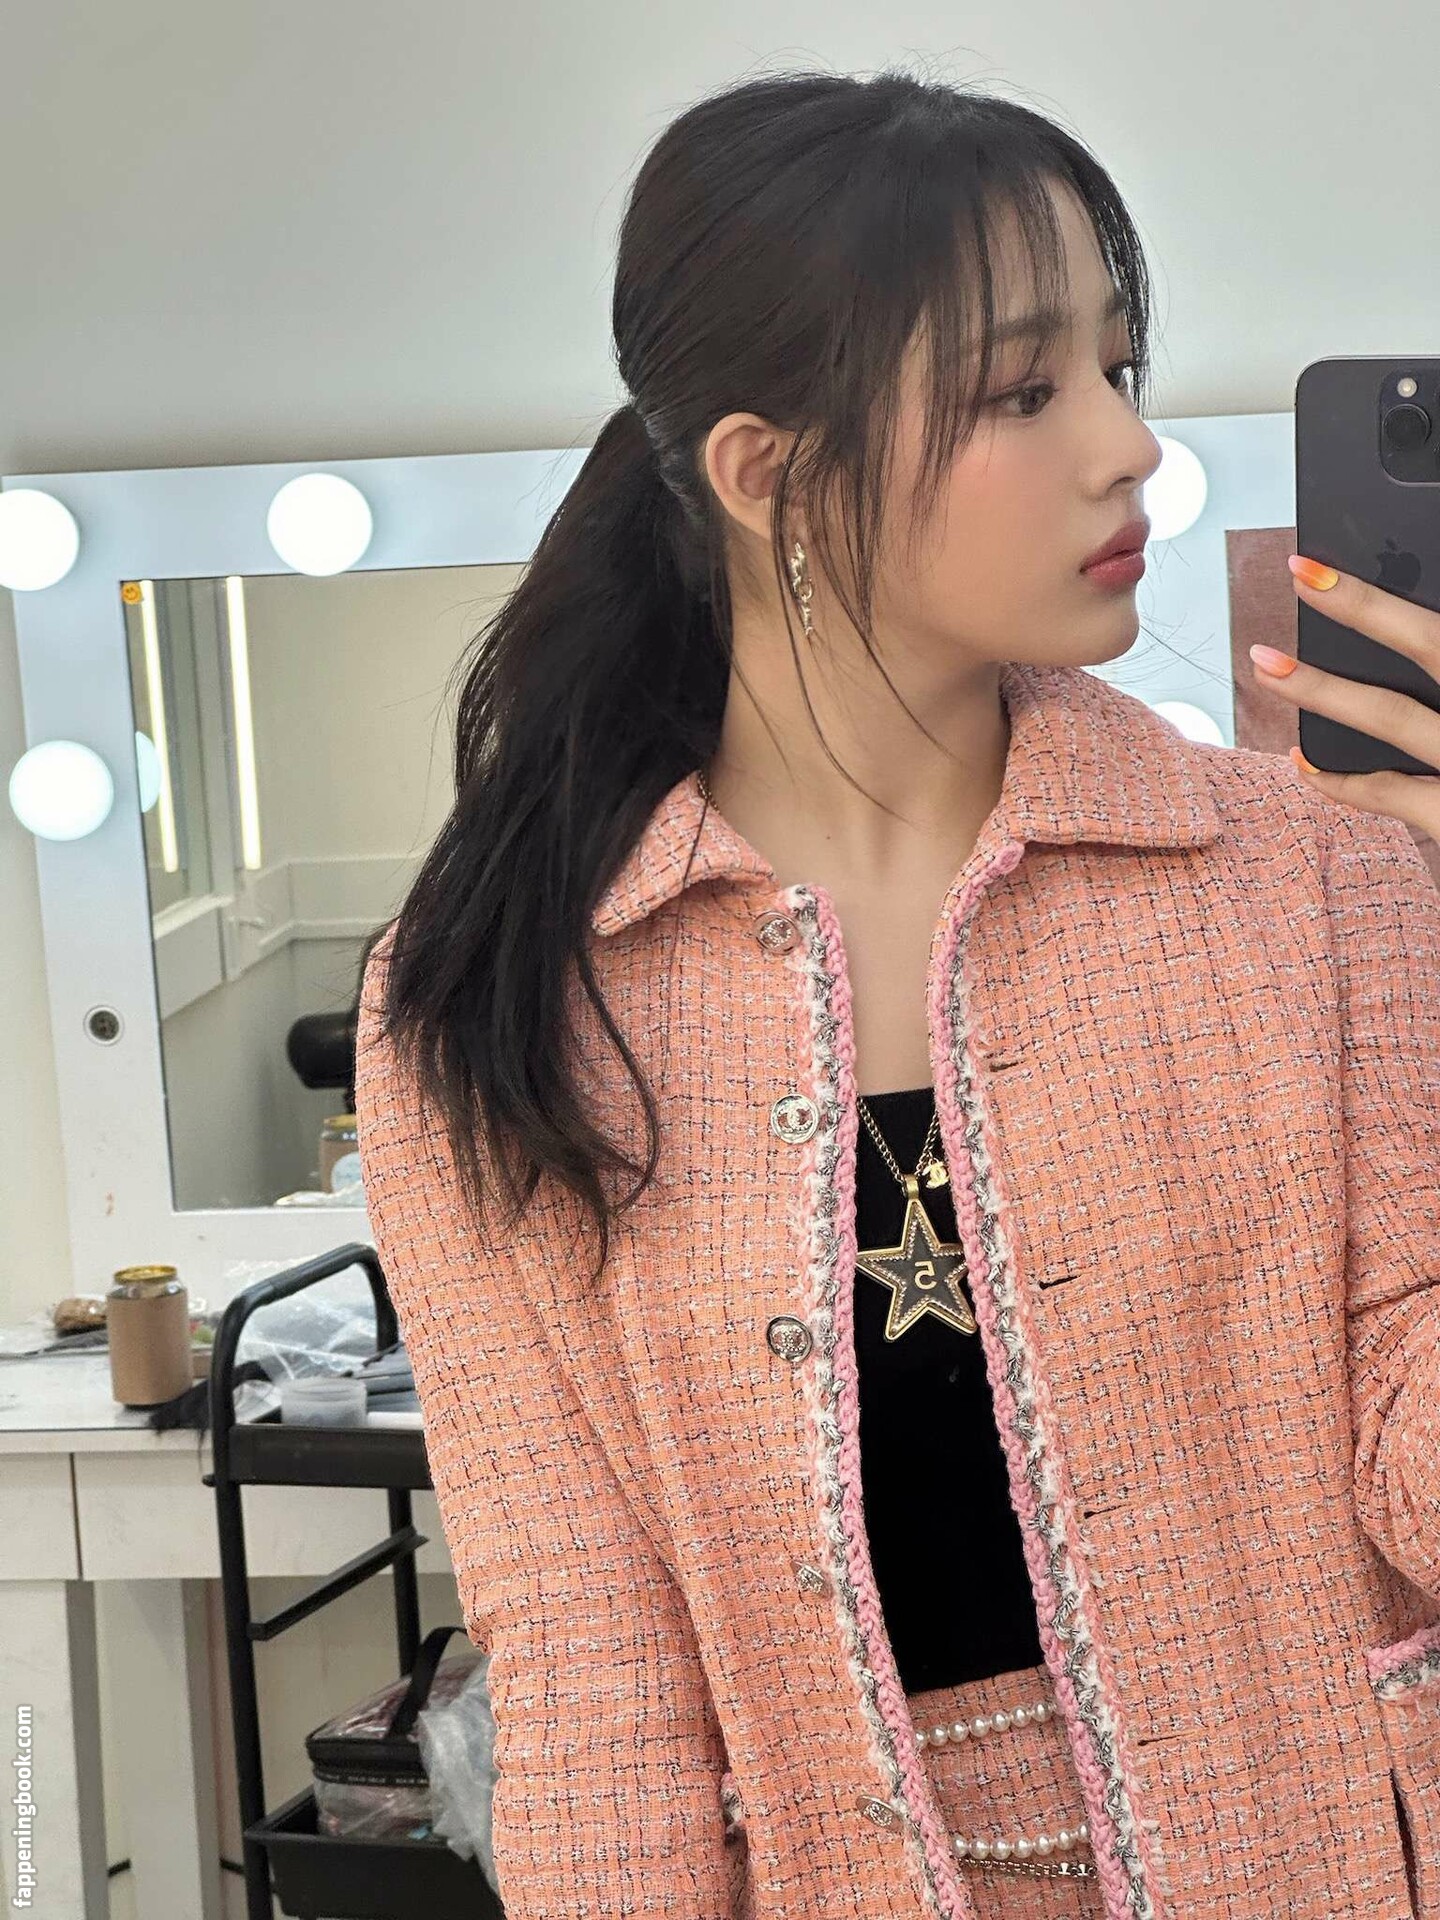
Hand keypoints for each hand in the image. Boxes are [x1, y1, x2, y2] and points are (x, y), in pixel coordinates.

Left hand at [1248, 554, 1439, 840]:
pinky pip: (1392, 794)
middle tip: (1299, 572)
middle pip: (1432, 644)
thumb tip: (1419, 640)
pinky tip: (1301, 761)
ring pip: (1395, 716)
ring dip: (1324, 687)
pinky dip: (1340, 779)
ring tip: (1266, 662)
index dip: (1394, 594)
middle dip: (1363, 605)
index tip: (1344, 561)